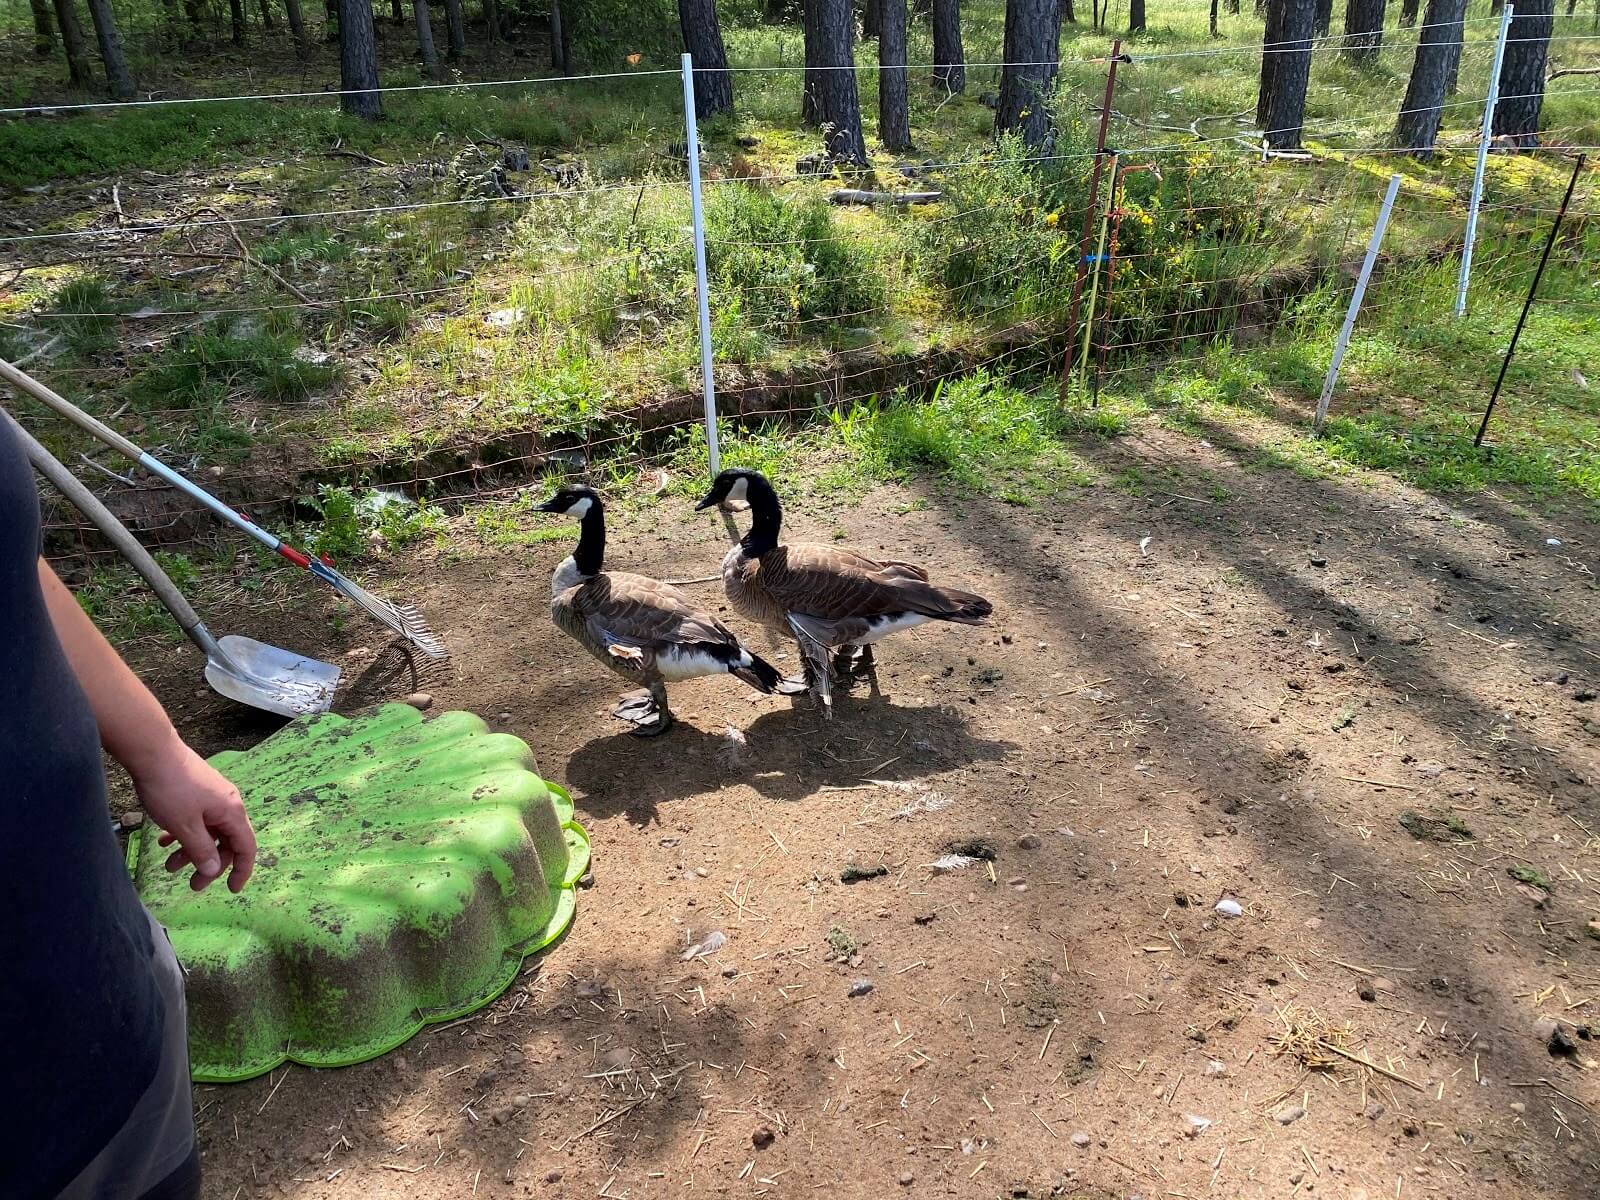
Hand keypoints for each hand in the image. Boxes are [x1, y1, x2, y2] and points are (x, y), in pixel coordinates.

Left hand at [131, 735, 256, 893]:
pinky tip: (165, 840)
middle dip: (209, 865)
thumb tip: (214, 870)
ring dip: (192, 850)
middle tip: (192, 884)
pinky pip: (197, 819)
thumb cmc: (171, 789)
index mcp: (231, 812)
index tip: (232, 891)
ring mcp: (211, 796)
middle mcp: (227, 804)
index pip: (246, 847)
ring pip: (208, 831)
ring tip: (170, 865)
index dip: (241, 871)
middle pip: (226, 841)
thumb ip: (201, 850)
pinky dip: (184, 833)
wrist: (152, 751)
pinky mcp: (196, 790)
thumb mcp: (185, 826)